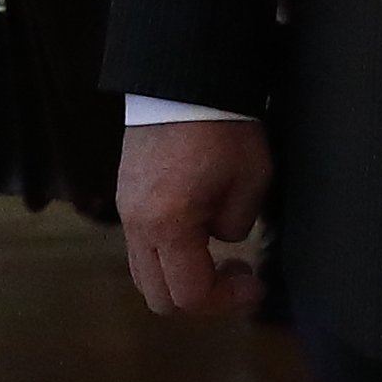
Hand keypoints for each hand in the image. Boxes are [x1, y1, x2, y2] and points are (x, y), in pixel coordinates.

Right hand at [118, 115, 268, 316]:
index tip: (255, 281)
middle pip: (158, 297)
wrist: (182, 81)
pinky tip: (196, 232)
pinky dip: (168, 256)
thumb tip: (222, 236)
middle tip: (235, 275)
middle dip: (201, 298)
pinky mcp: (125, 197)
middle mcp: (137, 227)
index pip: (189, 295)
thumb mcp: (251, 181)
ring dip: (180, 278)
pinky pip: (142, 248)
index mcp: (169, 225)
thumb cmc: (224, 129)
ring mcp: (125, 212)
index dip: (227, 300)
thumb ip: (238, 224)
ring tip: (215, 256)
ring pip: (145, 274)